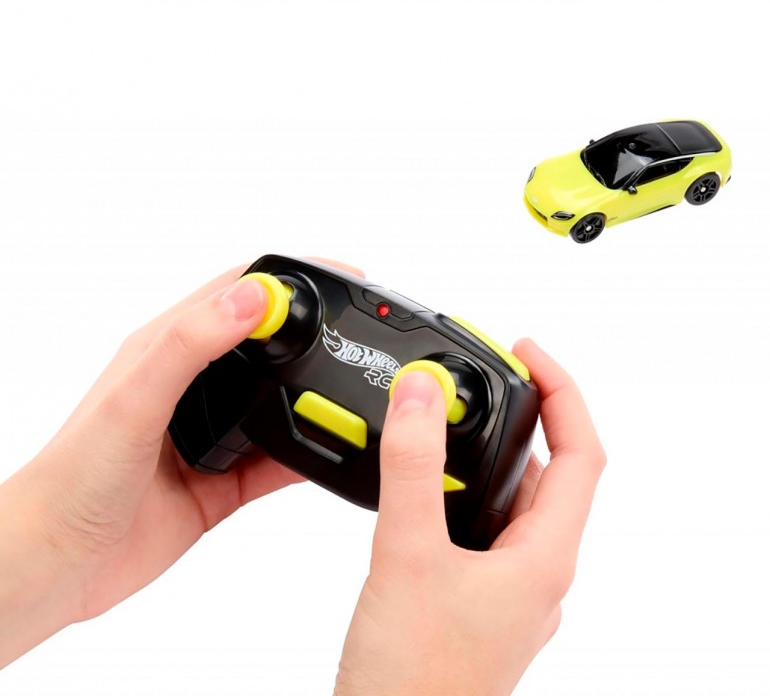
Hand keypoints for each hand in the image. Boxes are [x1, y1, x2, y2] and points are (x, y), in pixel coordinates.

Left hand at [0, 259, 361, 666]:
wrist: (58, 566)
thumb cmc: (71, 478)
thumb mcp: (133, 400)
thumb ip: (191, 344)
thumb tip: (252, 298)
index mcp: (166, 350)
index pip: (236, 293)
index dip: (287, 278)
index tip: (334, 277)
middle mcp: (192, 387)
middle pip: (267, 346)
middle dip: (312, 335)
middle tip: (355, 335)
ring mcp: (211, 433)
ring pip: (277, 404)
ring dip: (311, 399)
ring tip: (347, 396)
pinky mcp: (223, 480)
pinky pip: (278, 463)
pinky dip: (306, 457)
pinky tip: (328, 456)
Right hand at [334, 339, 605, 695]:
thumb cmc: (413, 682)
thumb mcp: (407, 554)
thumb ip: (414, 467)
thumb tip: (420, 394)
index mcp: (545, 558)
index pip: (583, 452)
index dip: (562, 391)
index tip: (526, 351)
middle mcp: (535, 572)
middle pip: (548, 473)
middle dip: (518, 417)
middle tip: (474, 379)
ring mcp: (507, 589)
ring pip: (511, 502)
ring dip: (484, 456)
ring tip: (442, 424)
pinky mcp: (475, 601)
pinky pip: (481, 529)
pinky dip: (459, 493)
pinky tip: (424, 488)